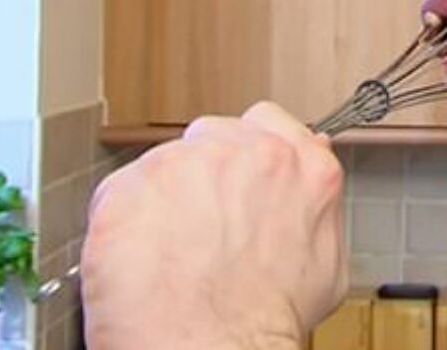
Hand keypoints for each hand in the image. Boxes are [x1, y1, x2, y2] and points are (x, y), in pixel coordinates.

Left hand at [81, 102, 348, 348]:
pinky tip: (143, 261)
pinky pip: (119, 192)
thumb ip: (319, 201)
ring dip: (162, 200)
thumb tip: (313, 161)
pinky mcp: (130, 187)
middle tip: (200, 227)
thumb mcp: (326, 262)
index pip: (265, 121)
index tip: (234, 174)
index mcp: (300, 167)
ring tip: (171, 255)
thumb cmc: (265, 325)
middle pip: (209, 138)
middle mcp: (245, 154)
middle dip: (201, 176)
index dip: (244, 151)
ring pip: (162, 163)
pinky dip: (124, 224)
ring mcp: (183, 165)